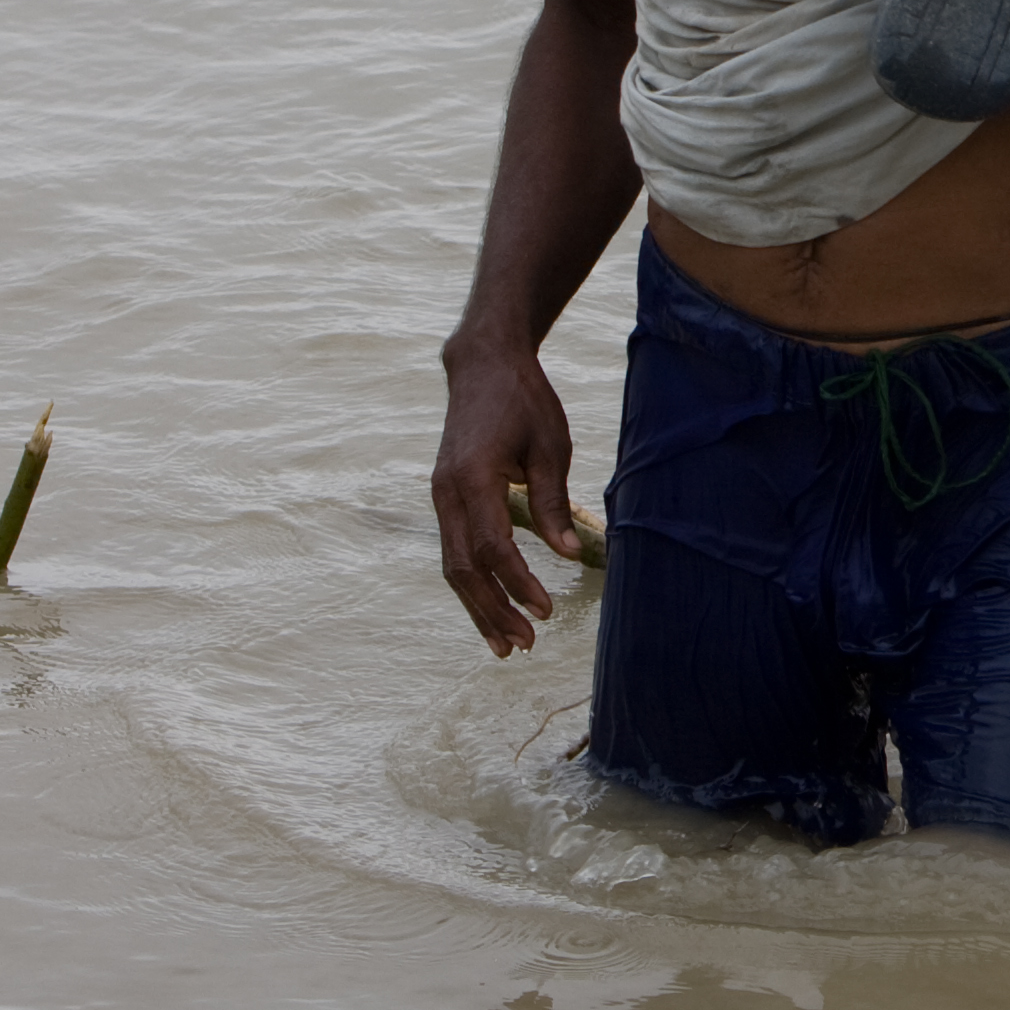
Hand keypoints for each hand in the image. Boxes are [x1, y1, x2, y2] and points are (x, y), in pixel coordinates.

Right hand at [432, 341, 579, 654]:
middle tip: (524, 645)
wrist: (482, 364)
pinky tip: (491, 606)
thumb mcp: (550, 447)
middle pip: (464, 568)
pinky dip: (472, 582)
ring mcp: (440, 496)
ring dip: (478, 607)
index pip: (493, 547)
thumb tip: (569, 555)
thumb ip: (553, 503)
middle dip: (493, 611)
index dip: (518, 583)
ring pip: (453, 566)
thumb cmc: (524, 401)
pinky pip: (454, 549)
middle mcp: (446, 493)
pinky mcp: (444, 497)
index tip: (545, 610)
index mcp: (473, 478)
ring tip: (505, 645)